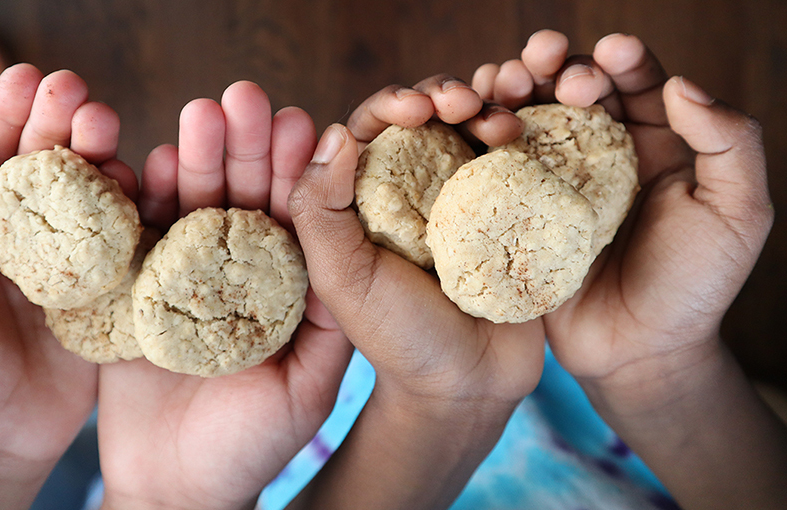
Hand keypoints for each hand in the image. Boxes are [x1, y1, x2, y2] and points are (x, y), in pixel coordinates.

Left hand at [0, 65, 129, 507]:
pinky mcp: (114, 294)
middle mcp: (31, 236)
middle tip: (85, 100)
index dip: (11, 112)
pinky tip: (150, 188)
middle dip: (67, 124)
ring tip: (113, 137)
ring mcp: (77, 263)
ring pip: (98, 197)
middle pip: (53, 165)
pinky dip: (145, 213)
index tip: (33, 76)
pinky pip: (133, 246)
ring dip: (108, 160)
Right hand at [96, 81, 353, 509]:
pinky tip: (150, 163)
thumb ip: (329, 322)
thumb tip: (352, 240)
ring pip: (188, 208)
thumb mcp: (308, 387)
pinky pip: (134, 242)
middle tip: (247, 100)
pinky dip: (140, 204)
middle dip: (245, 149)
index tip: (303, 124)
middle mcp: (233, 272)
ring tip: (202, 114)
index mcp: (281, 287)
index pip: (291, 218)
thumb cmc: (250, 446)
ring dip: (194, 160)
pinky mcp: (130, 294)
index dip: (296, 171)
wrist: (175, 490)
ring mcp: (179, 278)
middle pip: (239, 198)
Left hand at [285, 77, 545, 508]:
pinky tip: (524, 135)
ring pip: (472, 129)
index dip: (389, 104)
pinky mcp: (507, 210)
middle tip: (463, 102)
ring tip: (502, 124)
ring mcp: (462, 198)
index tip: (415, 107)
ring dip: (485, 109)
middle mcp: (411, 190)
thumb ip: (320, 210)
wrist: (470, 384)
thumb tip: (334, 132)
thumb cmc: (398, 338)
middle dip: (442, 95)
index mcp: (363, 200)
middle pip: (425, 117)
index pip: (369, 129)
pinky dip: (520, 137)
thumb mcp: (341, 279)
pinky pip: (514, 160)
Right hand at [476, 30, 785, 508]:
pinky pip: (493, 160)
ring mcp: (552, 181)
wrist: (637, 354)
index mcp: (653, 143)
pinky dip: (481, 130)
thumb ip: (729, 143)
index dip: (620, 58)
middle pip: (570, 87)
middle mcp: (600, 153)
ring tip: (504, 81)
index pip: (633, 81)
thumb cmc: (693, 286)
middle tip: (544, 61)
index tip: (608, 52)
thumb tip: (680, 85)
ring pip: (527, 113)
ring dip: (512, 85)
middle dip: (555, 62)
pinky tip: (476, 117)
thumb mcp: (738, 212)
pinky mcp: (515, 209)